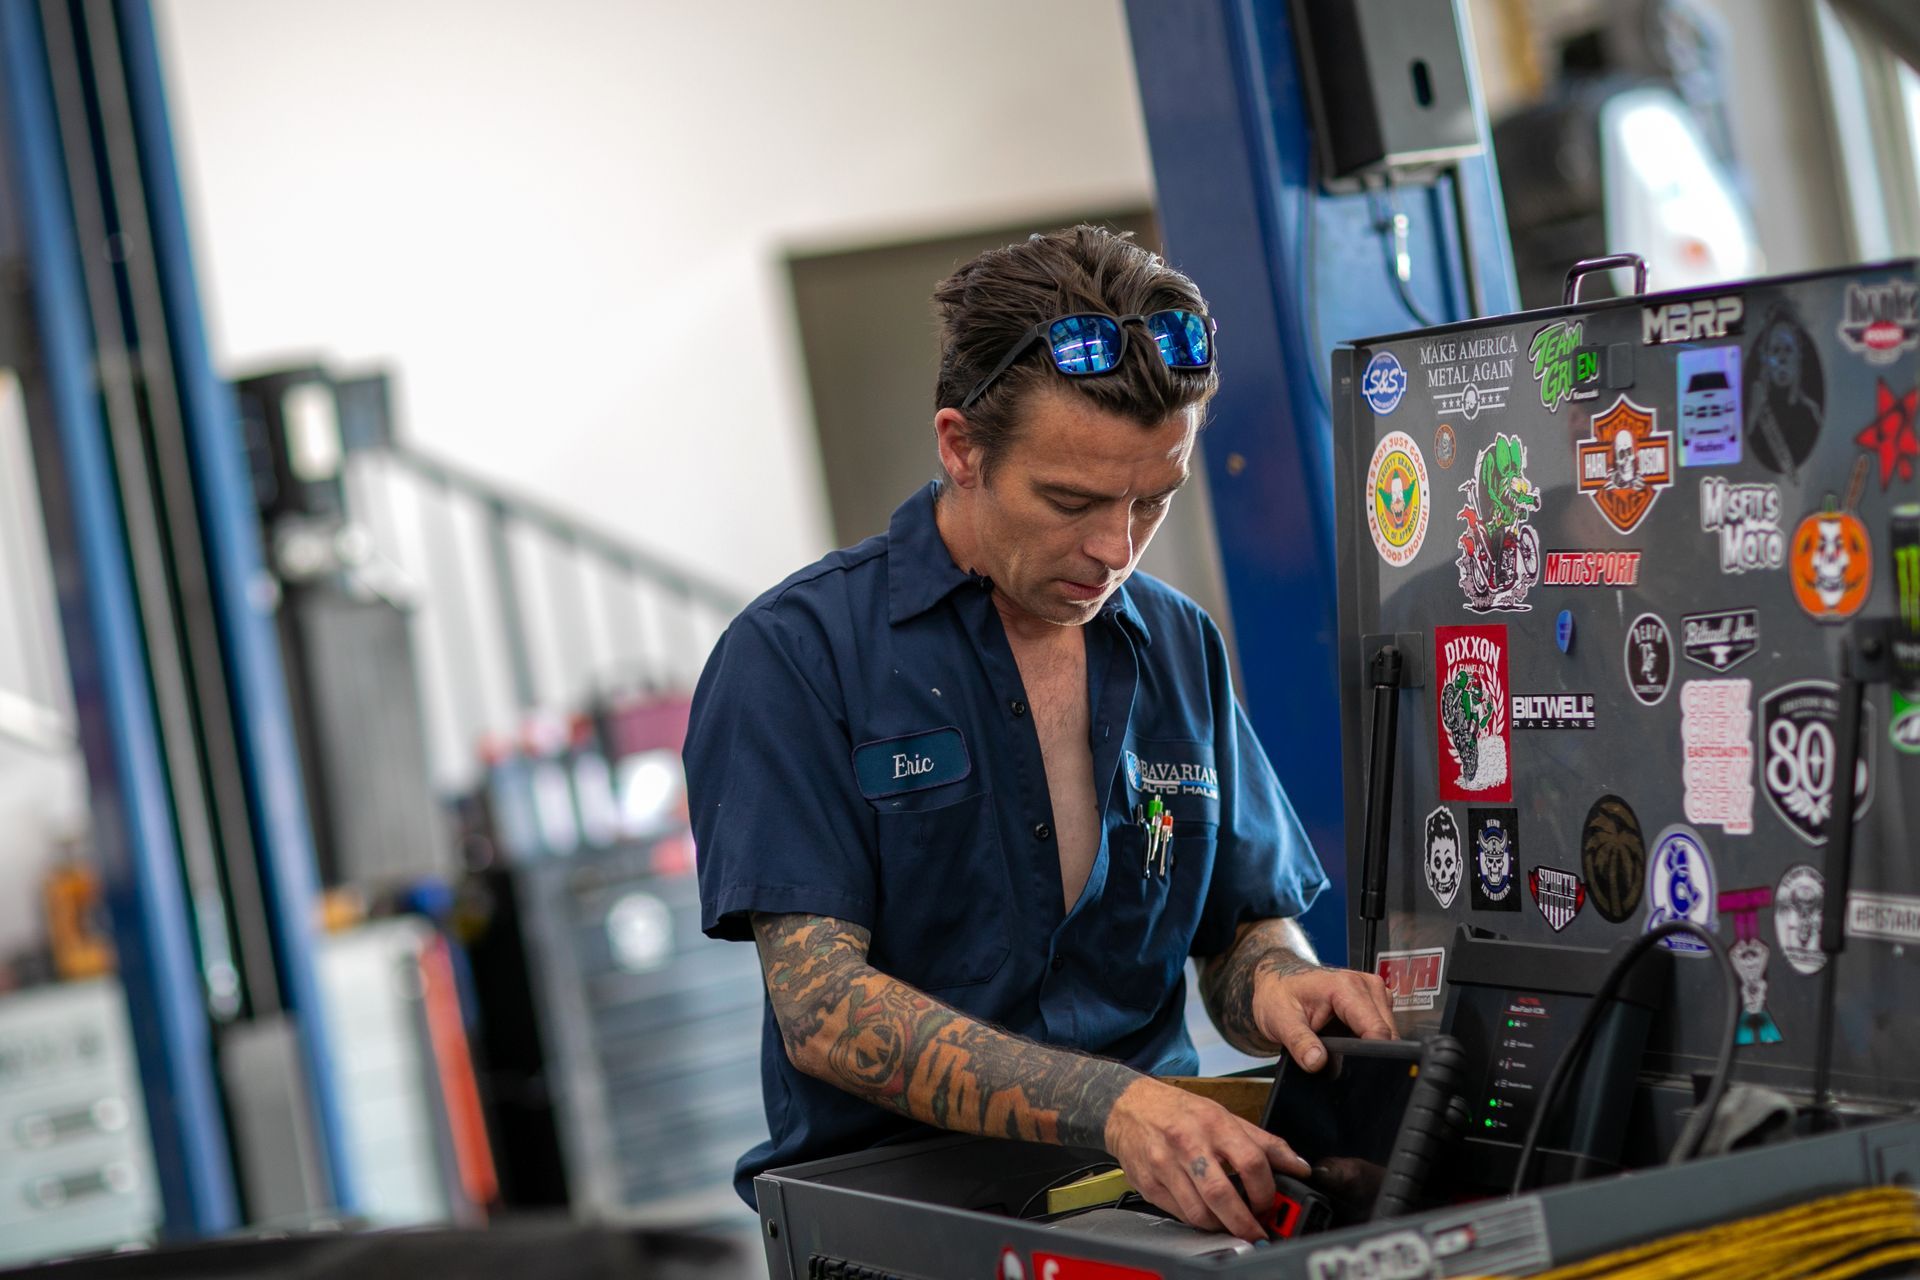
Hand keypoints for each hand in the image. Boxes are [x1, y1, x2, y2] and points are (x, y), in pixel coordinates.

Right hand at [1103, 1077, 1308, 1241]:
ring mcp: (1165, 1165)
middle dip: (1245, 1222)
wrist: (1129, 1107)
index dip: (1267, 1191)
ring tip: (1231, 1223)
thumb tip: (1298, 1165)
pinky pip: (1179, 1214)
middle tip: (1256, 1232)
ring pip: (1199, 1212)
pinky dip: (1198, 1221)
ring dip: (1221, 1227)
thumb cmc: (1179, 1112)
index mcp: (1214, 1124)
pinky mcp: (1149, 1184)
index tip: (1271, 1204)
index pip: (1251, 1162)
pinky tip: (1206, 1214)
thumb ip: (1264, 1142)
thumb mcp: (1225, 1116)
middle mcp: (1188, 1143)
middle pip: (1222, 1194)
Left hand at [1253, 965, 1396, 1070]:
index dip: (1370, 1054)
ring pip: (1389, 1032)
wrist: (1277, 980)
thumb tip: (1316, 1062)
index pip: (1377, 1029)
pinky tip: (1347, 1038)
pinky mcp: (1374, 1000)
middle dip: (1369, 1051)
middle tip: (1338, 1055)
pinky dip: (1369, 1038)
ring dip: (1370, 1044)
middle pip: (1387, 1033)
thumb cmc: (1279, 994)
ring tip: (1338, 1043)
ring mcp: (1372, 991)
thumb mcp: (1280, 1020)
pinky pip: (1383, 1027)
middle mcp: (1365, 984)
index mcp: (1346, 986)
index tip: (1357, 1067)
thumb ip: (1299, 1042)